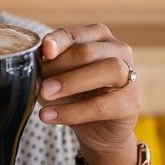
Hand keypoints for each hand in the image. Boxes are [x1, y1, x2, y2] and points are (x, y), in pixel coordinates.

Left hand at [38, 24, 139, 164]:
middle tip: (38, 83)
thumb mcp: (59, 76)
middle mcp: (118, 50)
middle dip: (59, 67)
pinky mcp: (131, 104)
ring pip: (105, 70)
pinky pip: (102, 105)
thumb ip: (49, 66)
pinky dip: (73, 111)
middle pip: (88, 52)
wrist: (97, 130)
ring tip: (44, 95)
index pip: (74, 34)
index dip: (58, 41)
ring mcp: (129, 75)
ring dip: (70, 83)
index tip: (44, 51)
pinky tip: (51, 116)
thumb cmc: (76, 94)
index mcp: (97, 37)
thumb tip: (33, 66)